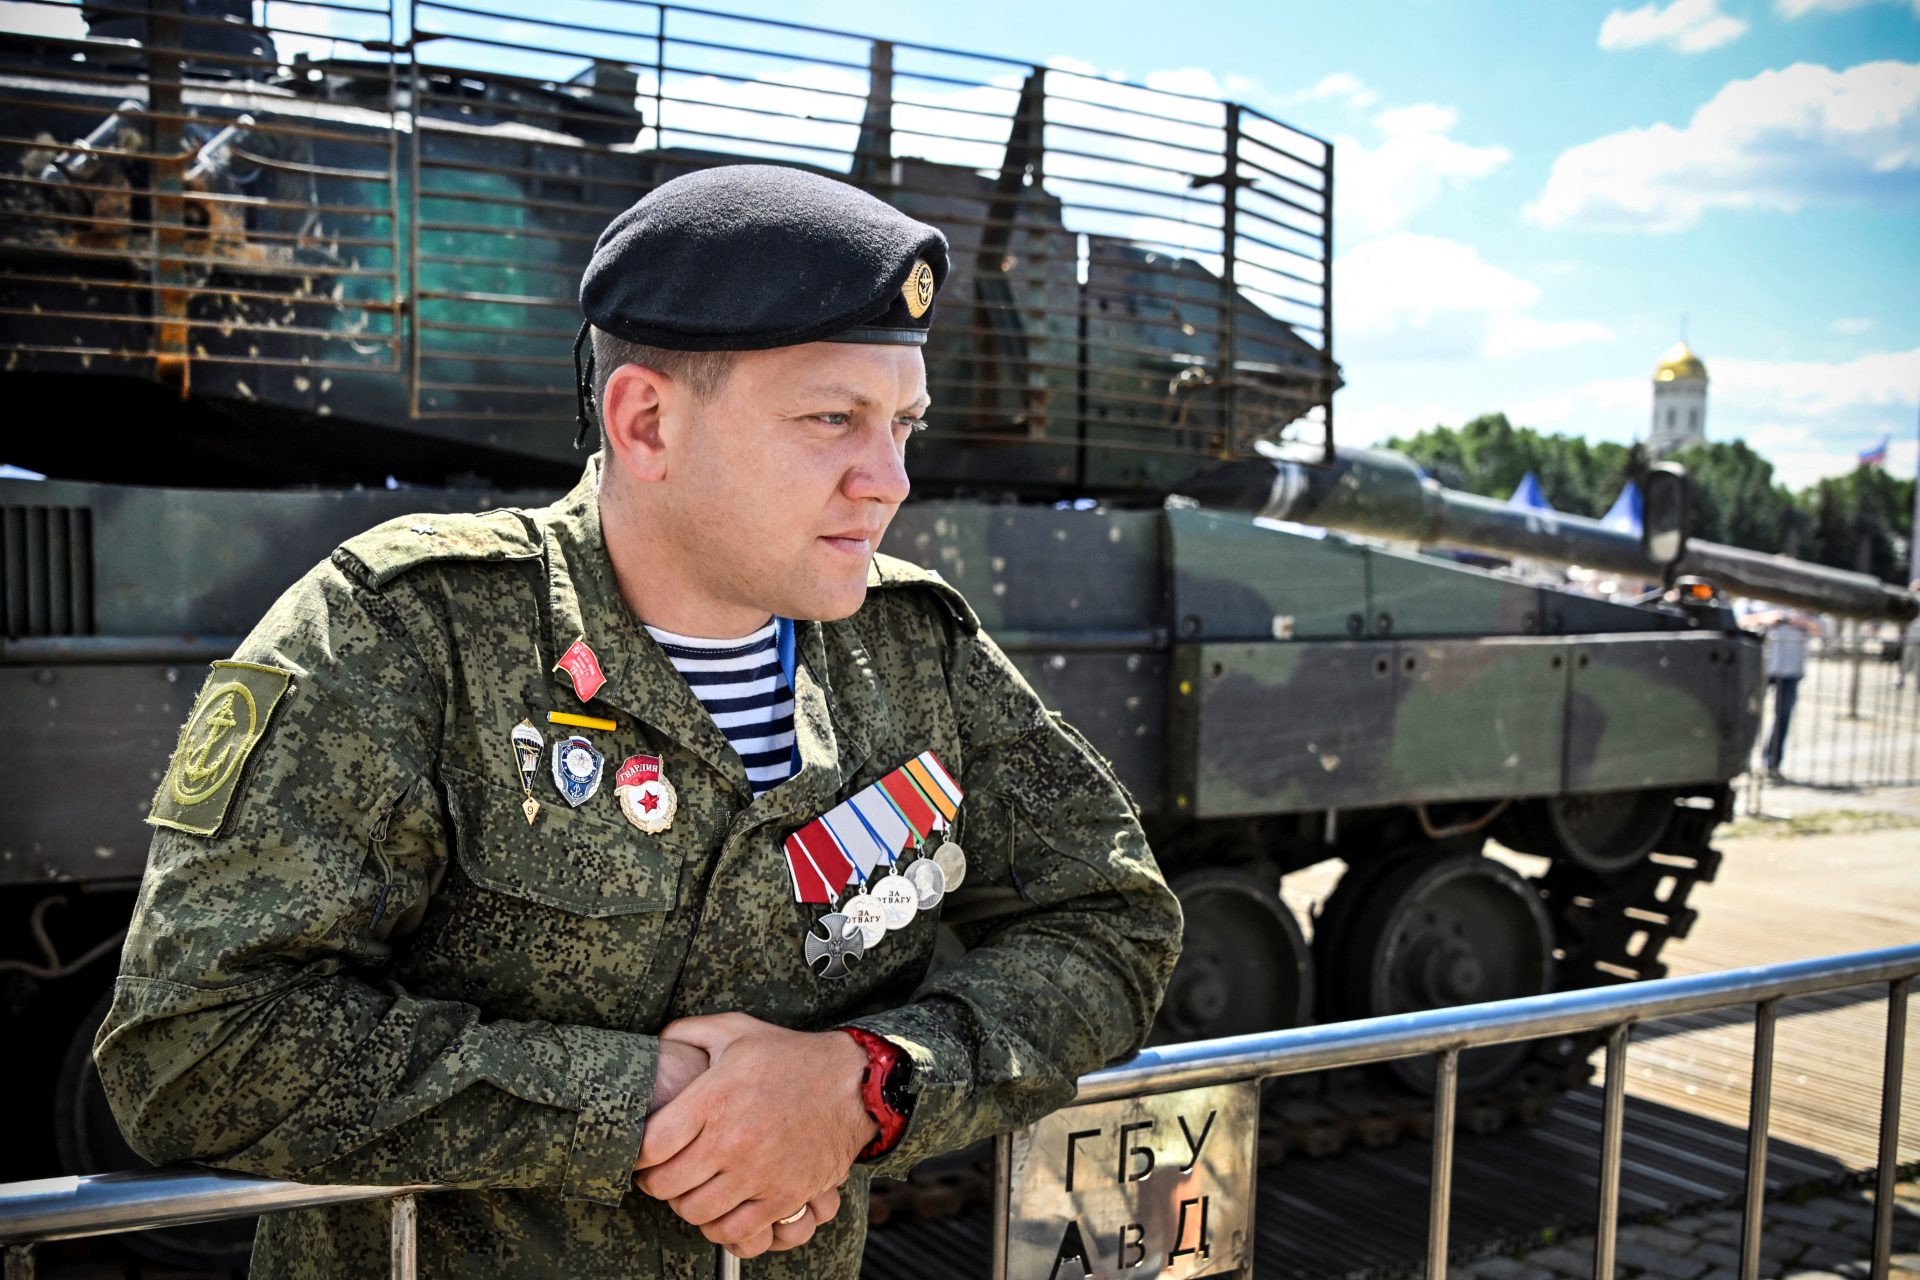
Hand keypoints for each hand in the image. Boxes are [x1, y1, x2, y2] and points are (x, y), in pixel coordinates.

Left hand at [632, 1013, 876, 1254]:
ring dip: (685, 1204)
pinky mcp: (783, 1196)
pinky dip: (719, 1227)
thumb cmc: (790, 1057)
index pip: (650, 1145)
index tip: (641, 1152)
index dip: (635, 1154)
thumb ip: (688, 1032)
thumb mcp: (736, 1029)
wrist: (853, 1085)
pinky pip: (735, 1232)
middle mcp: (732, 1140)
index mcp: (715, 1098)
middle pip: (666, 1185)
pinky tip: (720, 1208)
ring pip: (695, 1212)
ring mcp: (758, 1173)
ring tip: (690, 1189)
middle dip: (655, 1182)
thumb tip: (656, 1043)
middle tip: (660, 1172)